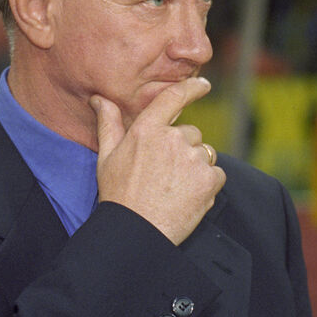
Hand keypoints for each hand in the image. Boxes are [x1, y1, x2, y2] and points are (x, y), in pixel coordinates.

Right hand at [90, 78, 226, 244]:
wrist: (136, 231)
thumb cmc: (119, 194)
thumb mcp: (107, 156)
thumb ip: (108, 123)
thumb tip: (99, 98)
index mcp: (147, 130)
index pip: (173, 98)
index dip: (192, 88)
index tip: (203, 85)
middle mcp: (173, 139)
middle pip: (191, 133)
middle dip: (183, 148)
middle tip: (165, 173)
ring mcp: (193, 159)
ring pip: (204, 154)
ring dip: (195, 167)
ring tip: (174, 188)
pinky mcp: (209, 180)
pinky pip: (216, 174)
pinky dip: (207, 184)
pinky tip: (187, 196)